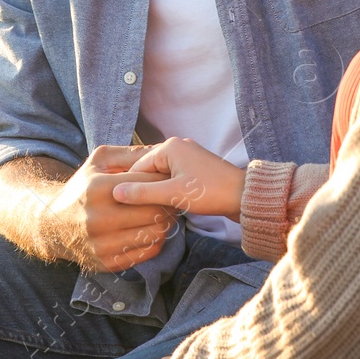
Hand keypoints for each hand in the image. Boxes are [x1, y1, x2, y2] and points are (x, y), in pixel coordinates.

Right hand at [42, 146, 176, 272]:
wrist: (53, 226)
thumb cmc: (82, 188)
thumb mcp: (97, 162)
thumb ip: (128, 153)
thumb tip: (159, 150)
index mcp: (98, 189)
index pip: (146, 183)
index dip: (163, 179)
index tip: (171, 178)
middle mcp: (99, 218)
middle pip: (153, 210)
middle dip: (169, 202)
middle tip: (174, 197)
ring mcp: (103, 243)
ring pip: (154, 232)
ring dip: (166, 222)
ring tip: (166, 212)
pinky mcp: (108, 262)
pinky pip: (147, 251)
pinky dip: (157, 239)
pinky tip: (153, 228)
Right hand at [113, 137, 244, 220]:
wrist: (244, 196)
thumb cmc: (210, 193)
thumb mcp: (173, 194)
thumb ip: (143, 193)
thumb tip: (115, 193)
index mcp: (169, 147)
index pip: (137, 167)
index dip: (129, 187)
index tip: (121, 207)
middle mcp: (176, 147)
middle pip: (148, 170)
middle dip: (143, 190)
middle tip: (135, 211)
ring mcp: (187, 157)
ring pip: (160, 176)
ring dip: (156, 192)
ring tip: (151, 210)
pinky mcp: (195, 168)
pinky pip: (172, 178)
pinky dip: (168, 190)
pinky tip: (166, 205)